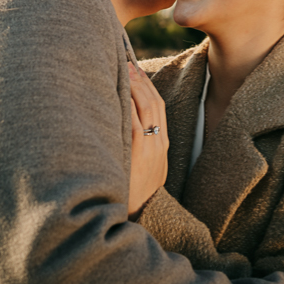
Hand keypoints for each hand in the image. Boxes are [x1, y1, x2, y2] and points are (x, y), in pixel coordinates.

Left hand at [128, 62, 169, 217]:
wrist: (133, 221)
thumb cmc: (129, 196)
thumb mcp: (141, 173)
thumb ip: (137, 150)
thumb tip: (122, 128)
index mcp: (162, 147)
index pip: (158, 108)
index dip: (148, 88)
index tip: (136, 72)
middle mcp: (160, 144)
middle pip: (155, 103)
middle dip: (142, 81)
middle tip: (128, 63)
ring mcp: (152, 147)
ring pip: (148, 106)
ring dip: (136, 85)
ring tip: (124, 69)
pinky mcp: (140, 151)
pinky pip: (137, 119)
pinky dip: (131, 101)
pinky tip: (121, 90)